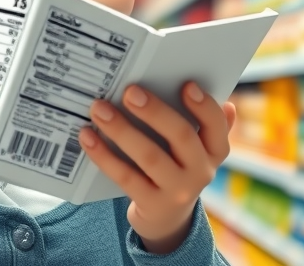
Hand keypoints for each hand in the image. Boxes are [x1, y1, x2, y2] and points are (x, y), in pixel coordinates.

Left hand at [78, 82, 235, 254]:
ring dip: (122, 130)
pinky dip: (104, 155)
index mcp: (213, 152)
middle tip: (129, 92)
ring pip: (149, 156)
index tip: (186, 85)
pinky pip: (125, 177)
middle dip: (155, 112)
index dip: (204, 106)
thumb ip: (201, 124)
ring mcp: (178, 191)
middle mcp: (201, 172)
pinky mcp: (151, 204)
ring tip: (99, 109)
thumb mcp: (193, 150)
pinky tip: (87, 137)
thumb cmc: (176, 167)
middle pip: (181, 136)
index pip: (216, 127)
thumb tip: (209, 93)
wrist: (166, 218)